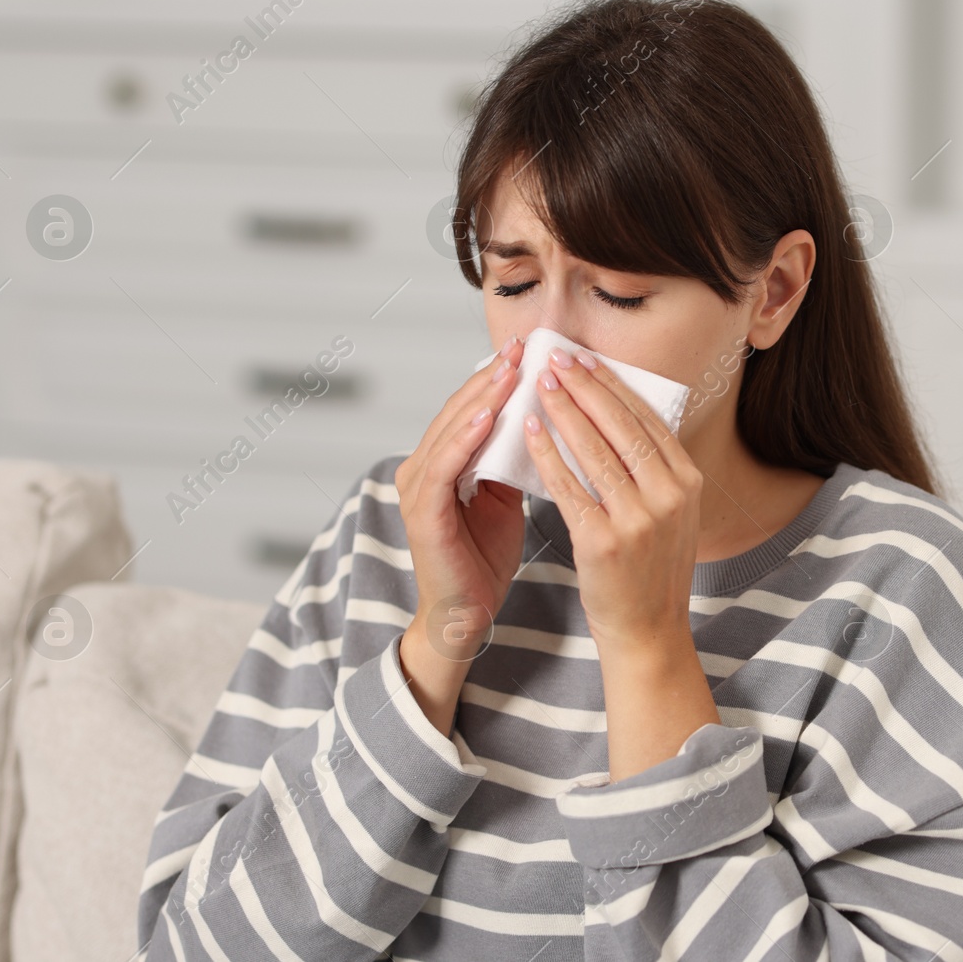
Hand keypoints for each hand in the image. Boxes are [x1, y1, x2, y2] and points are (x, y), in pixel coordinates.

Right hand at [394, 334, 524, 727]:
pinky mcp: (422, 512)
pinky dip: (465, 437)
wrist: (465, 614)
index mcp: (443, 461)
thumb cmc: (485, 559)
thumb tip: (544, 420)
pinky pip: (444, 464)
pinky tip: (488, 415)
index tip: (533, 350)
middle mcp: (423, 467)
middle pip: (459, 408)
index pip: (472, 407)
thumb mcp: (504, 498)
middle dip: (493, 376)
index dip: (499, 378)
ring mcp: (418, 488)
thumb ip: (511, 459)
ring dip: (482, 396)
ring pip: (451, 428)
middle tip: (524, 347)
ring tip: (510, 369)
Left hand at [525, 345, 702, 653]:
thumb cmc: (651, 570)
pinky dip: (546, 454)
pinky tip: (529, 431)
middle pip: (621, 426)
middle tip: (556, 359)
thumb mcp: (672, 514)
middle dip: (585, 387)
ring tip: (539, 385)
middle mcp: (669, 496)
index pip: (647, 419)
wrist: (648, 631)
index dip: (613, 385)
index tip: (586, 359)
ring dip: (563, 411)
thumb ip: (656, 469)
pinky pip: (568, 486)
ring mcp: (638, 520)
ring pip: (593, 450)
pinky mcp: (603, 541)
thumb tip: (623, 413)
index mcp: (688, 483)